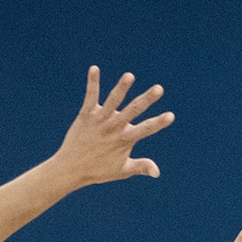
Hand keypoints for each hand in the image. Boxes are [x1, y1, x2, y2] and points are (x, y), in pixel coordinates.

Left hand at [49, 66, 176, 186]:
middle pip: (133, 110)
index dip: (159, 122)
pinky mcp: (86, 115)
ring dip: (121, 87)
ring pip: (113, 100)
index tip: (171, 115)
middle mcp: (114, 128)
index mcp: (125, 140)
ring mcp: (100, 120)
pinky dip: (93, 83)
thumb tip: (157, 172)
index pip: (146, 129)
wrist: (71, 168)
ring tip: (130, 76)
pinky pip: (91, 96)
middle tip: (159, 89)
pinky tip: (94, 69)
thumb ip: (141, 167)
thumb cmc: (98, 170)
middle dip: (147, 99)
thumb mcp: (122, 170)